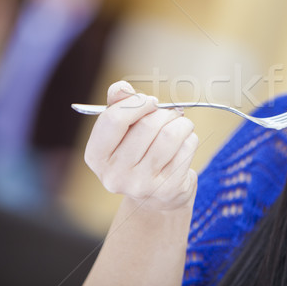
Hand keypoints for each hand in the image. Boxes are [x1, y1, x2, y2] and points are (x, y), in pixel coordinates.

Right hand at [84, 81, 198, 210]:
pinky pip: (186, 148)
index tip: (150, 101)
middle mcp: (115, 175)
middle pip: (147, 126)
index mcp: (96, 156)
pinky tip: (185, 144)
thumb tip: (121, 88)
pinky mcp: (168, 189)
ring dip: (181, 123)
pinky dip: (190, 139)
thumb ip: (117, 104)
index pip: (113, 119)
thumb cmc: (138, 153)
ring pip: (170, 135)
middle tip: (170, 114)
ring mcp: (141, 185)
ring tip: (181, 125)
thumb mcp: (122, 130)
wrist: (156, 197)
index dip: (136, 103)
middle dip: (164, 113)